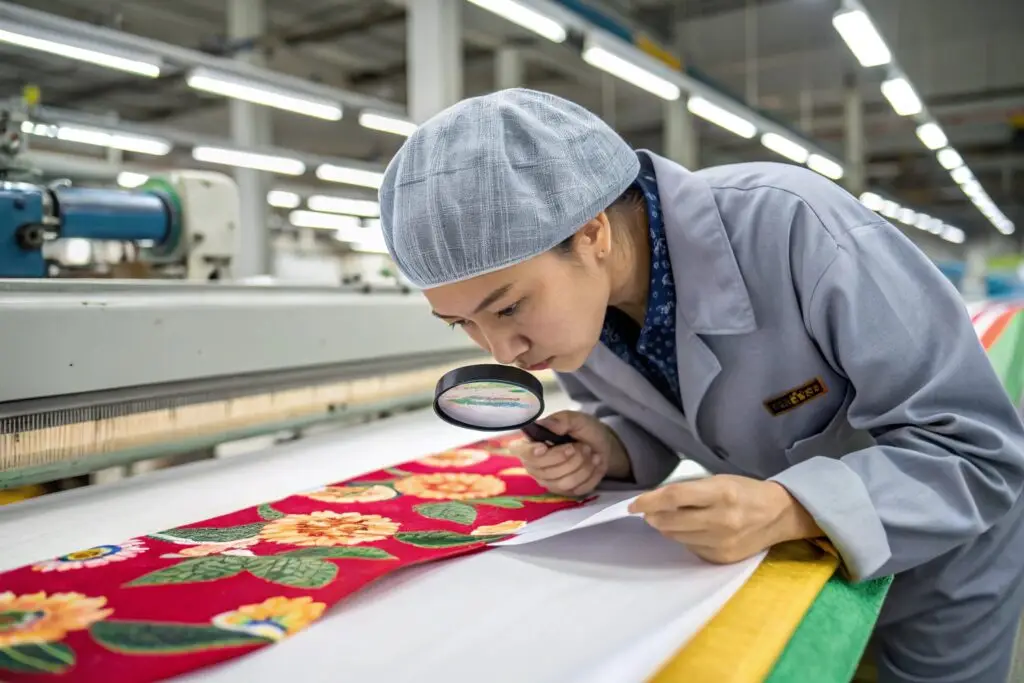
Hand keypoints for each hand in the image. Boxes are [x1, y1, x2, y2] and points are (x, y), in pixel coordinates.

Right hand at [510, 410, 631, 495]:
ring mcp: (549, 481)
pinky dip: (591, 475)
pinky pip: (577, 489)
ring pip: (563, 482)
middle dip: (569, 458)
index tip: (543, 448)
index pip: (522, 452)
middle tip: (584, 447)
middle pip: (545, 470)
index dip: (530, 452)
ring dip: (583, 466)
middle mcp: (536, 465)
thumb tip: (543, 423)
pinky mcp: (565, 492)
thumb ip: (562, 420)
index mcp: (533, 443)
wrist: (603, 445)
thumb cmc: (585, 430)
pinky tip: (596, 464)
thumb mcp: (577, 419)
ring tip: (591, 453)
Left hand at [627, 475, 822, 563]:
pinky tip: (693, 530)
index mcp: (721, 493)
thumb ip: (688, 490)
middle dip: (653, 517)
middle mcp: (722, 520)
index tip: (634, 505)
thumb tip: (654, 502)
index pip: (674, 497)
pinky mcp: (723, 558)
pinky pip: (691, 548)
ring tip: (671, 518)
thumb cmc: (744, 492)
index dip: (649, 501)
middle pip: (670, 521)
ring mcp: (723, 542)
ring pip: (677, 537)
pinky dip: (685, 539)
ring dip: (667, 528)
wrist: (779, 515)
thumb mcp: (718, 481)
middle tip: (648, 512)